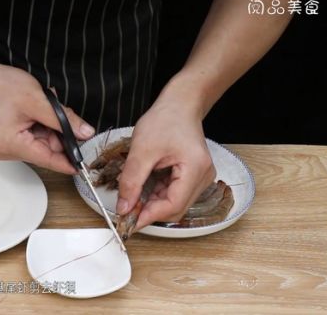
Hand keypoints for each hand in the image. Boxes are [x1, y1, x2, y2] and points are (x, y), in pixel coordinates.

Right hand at [0, 60, 94, 173]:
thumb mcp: (38, 101)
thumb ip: (65, 120)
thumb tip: (85, 133)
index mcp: (11, 145)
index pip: (48, 160)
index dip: (69, 161)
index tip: (85, 165)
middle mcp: (6, 151)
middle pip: (45, 149)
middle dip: (57, 131)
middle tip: (60, 110)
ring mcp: (5, 146)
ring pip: (40, 141)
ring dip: (48, 124)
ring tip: (44, 103)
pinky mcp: (6, 139)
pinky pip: (31, 136)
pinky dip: (39, 123)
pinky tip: (37, 108)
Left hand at [116, 89, 215, 229]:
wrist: (180, 104)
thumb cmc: (165, 119)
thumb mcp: (141, 150)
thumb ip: (131, 180)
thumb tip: (124, 207)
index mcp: (195, 169)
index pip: (173, 205)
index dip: (149, 216)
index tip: (128, 221)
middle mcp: (203, 177)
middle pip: (175, 208)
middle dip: (149, 211)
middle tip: (126, 210)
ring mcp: (200, 177)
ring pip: (174, 202)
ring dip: (152, 203)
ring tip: (132, 196)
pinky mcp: (192, 176)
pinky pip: (174, 193)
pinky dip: (157, 194)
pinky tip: (144, 188)